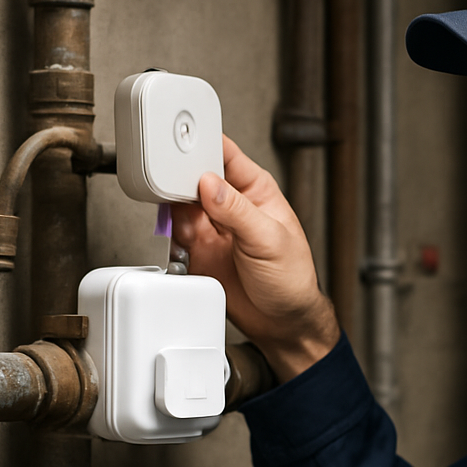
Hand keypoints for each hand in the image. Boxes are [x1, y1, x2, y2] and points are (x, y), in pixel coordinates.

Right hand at [170, 136, 339, 380]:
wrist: (281, 322)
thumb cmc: (292, 279)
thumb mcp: (270, 240)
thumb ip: (238, 211)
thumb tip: (210, 184)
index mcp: (256, 190)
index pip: (225, 154)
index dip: (204, 144)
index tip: (184, 143)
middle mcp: (232, 204)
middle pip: (196, 175)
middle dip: (182, 176)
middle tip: (174, 182)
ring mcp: (214, 226)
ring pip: (181, 202)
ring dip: (176, 205)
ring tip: (181, 214)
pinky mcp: (199, 249)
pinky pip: (176, 230)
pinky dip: (173, 230)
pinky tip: (183, 236)